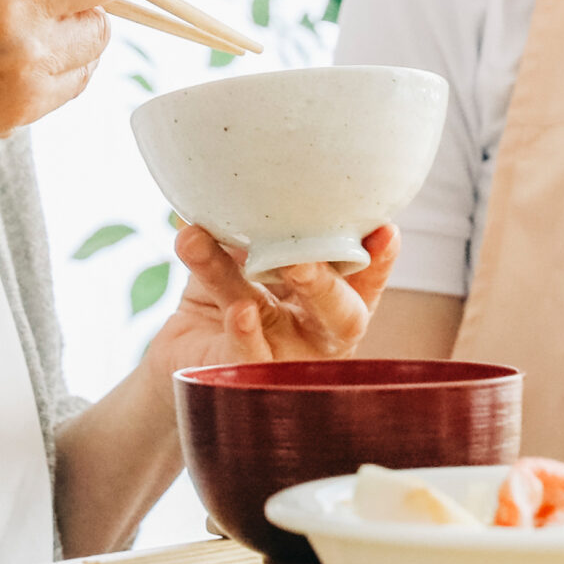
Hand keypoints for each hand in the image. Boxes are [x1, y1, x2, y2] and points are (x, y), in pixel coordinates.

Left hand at [145, 223, 398, 381]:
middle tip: (309, 258)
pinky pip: (249, 356)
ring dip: (273, 293)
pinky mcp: (243, 378)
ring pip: (282, 322)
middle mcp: (314, 332)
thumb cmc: (222, 296)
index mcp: (324, 298)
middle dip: (329, 284)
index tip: (386, 230)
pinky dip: (245, 333)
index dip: (378, 260)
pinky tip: (240, 312)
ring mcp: (282, 360)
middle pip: (340, 314)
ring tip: (271, 262)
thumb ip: (248, 231)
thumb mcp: (239, 258)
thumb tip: (243, 185)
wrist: (176, 353)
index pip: (361, 280)